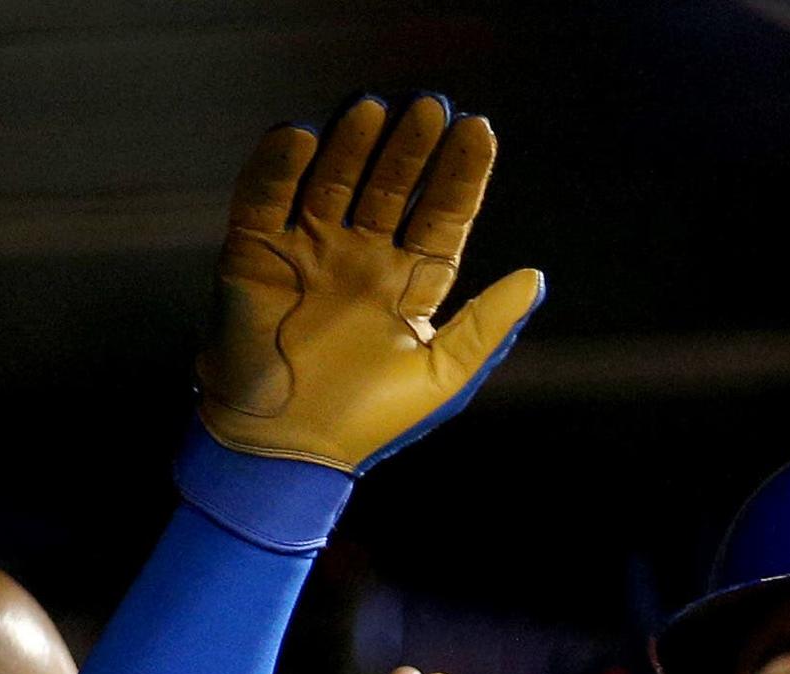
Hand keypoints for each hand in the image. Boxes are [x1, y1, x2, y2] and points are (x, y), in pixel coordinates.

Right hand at [203, 95, 544, 473]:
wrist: (286, 451)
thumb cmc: (367, 420)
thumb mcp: (444, 373)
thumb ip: (488, 324)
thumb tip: (536, 277)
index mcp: (406, 283)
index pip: (440, 214)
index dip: (459, 174)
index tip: (478, 129)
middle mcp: (359, 256)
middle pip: (388, 186)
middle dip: (409, 149)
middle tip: (428, 107)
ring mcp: (306, 250)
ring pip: (332, 181)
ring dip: (351, 145)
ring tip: (372, 108)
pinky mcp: (254, 253)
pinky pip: (264, 198)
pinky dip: (278, 167)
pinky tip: (302, 138)